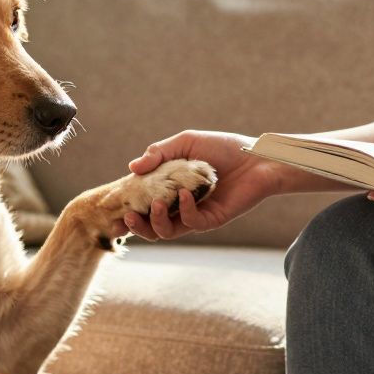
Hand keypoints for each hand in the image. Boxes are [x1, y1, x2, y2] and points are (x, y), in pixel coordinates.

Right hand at [123, 130, 283, 240]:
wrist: (257, 158)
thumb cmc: (223, 148)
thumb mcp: (187, 142)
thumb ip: (159, 152)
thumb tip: (132, 167)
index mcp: (170, 187)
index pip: (143, 202)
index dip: (128, 207)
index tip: (116, 205)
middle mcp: (179, 205)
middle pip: (150, 225)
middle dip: (136, 225)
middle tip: (128, 216)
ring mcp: (194, 214)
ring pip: (166, 231)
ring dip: (156, 221)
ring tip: (156, 203)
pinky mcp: (211, 220)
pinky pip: (191, 223)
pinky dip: (184, 210)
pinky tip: (186, 195)